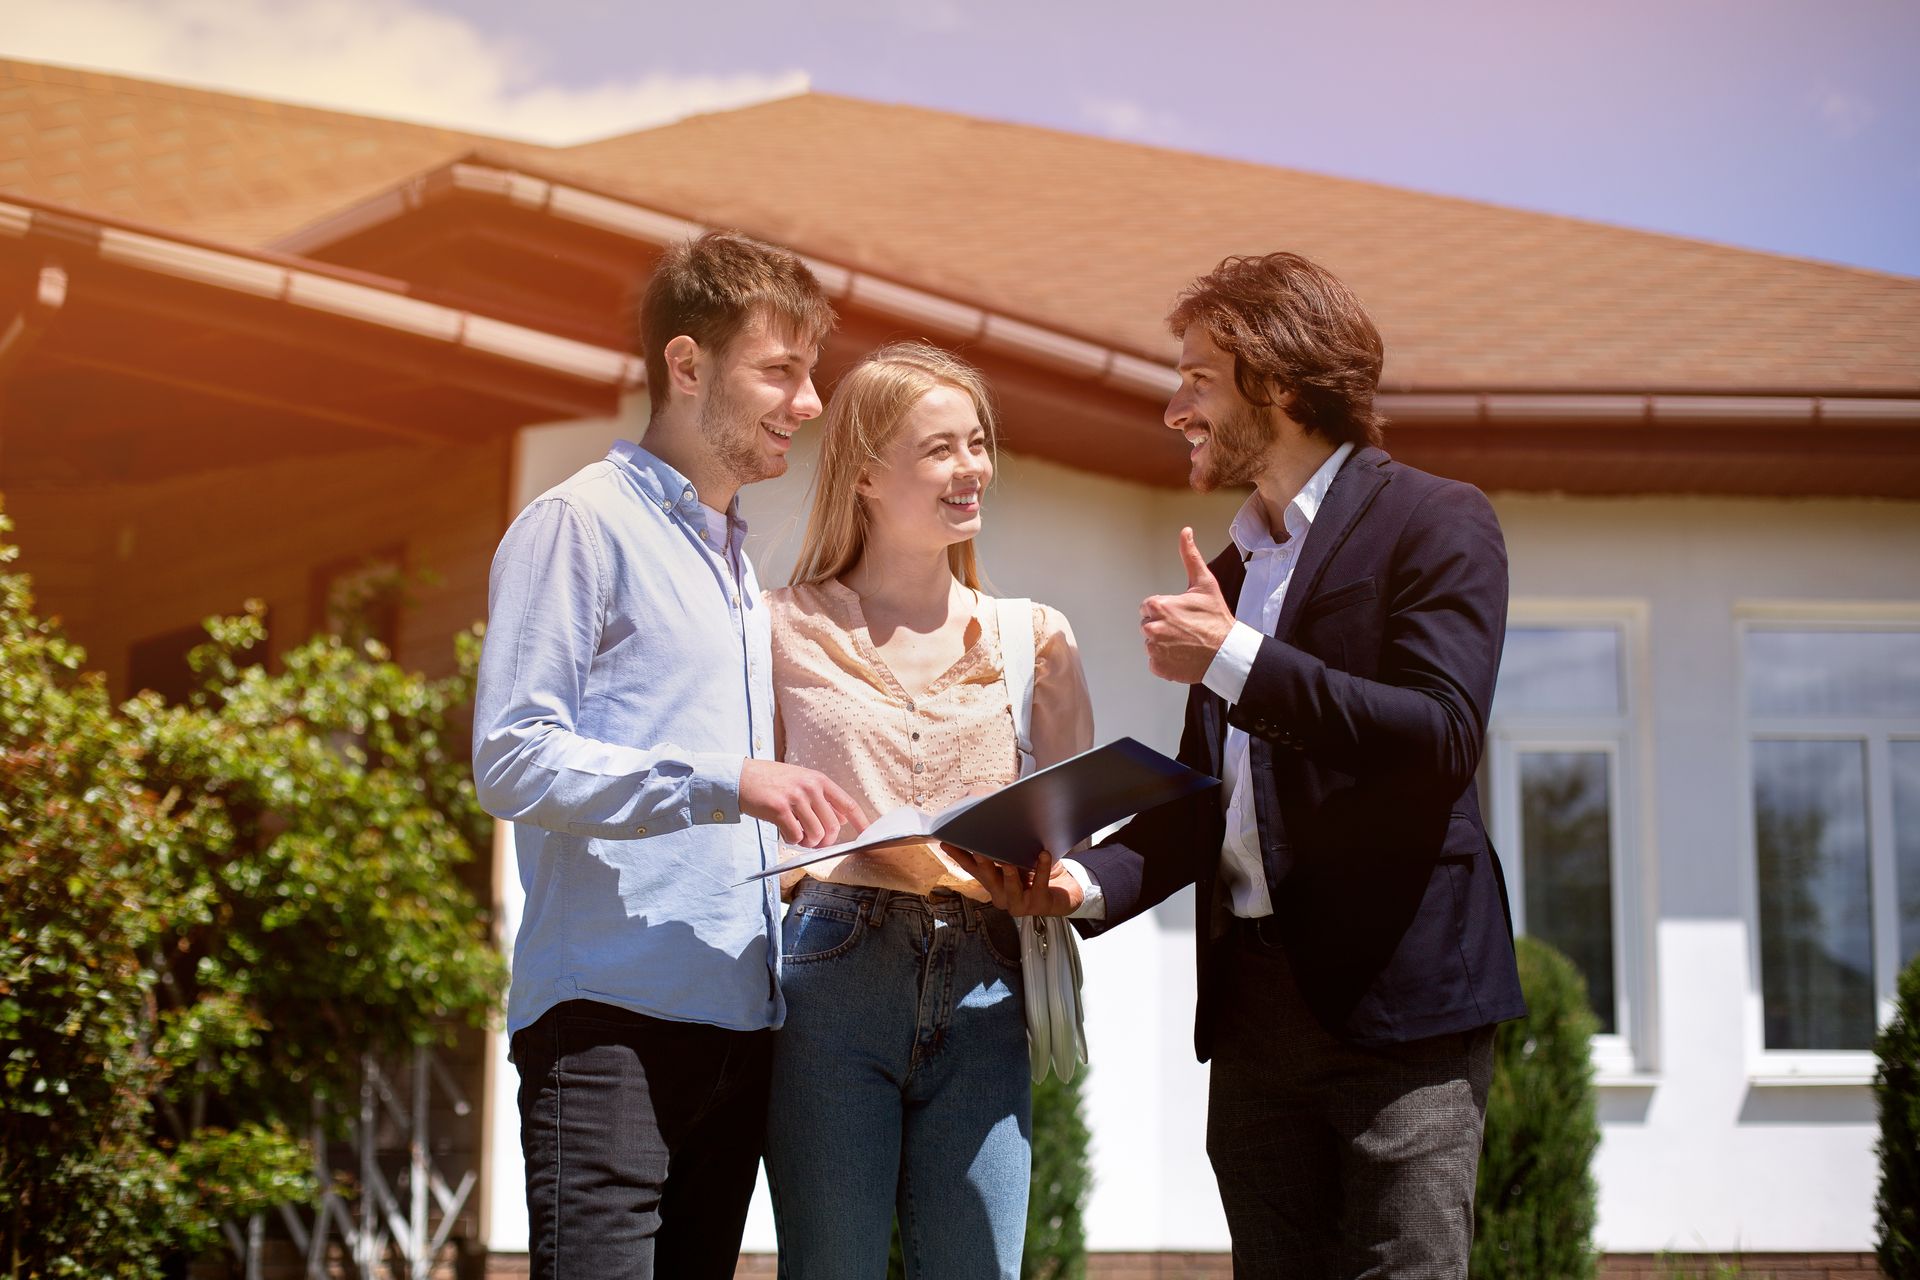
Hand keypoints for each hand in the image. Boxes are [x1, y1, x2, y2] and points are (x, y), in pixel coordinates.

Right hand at [740, 760, 867, 847]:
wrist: (742, 777)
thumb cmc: (772, 782)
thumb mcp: (801, 782)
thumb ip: (822, 799)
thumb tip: (842, 820)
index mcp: (819, 780)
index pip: (848, 804)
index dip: (861, 822)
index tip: (868, 836)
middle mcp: (810, 787)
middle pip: (833, 826)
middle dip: (826, 841)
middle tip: (815, 842)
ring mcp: (795, 797)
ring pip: (816, 834)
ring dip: (809, 843)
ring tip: (798, 836)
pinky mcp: (779, 809)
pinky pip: (796, 836)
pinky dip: (793, 841)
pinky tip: (785, 833)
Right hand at [945, 847, 1082, 916]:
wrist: (1064, 892)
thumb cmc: (1036, 871)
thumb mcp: (1018, 856)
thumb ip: (1006, 843)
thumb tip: (996, 811)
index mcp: (993, 882)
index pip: (972, 868)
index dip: (959, 856)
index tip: (946, 842)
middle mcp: (1001, 895)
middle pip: (988, 879)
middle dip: (983, 865)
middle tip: (978, 851)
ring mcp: (1018, 903)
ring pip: (1010, 890)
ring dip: (1008, 876)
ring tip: (1008, 863)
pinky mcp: (1038, 904)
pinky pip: (1039, 885)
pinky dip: (1041, 870)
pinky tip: (1043, 855)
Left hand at [1140, 527, 1233, 683]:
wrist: (1228, 652)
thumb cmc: (1217, 619)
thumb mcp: (1205, 583)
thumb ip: (1190, 556)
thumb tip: (1185, 532)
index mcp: (1158, 606)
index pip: (1149, 606)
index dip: (1166, 609)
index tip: (1182, 614)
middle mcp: (1151, 628)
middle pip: (1148, 624)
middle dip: (1163, 625)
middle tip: (1186, 629)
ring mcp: (1154, 650)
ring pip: (1152, 643)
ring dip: (1165, 643)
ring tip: (1186, 642)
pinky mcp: (1158, 667)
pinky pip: (1155, 661)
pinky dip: (1166, 660)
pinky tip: (1183, 655)